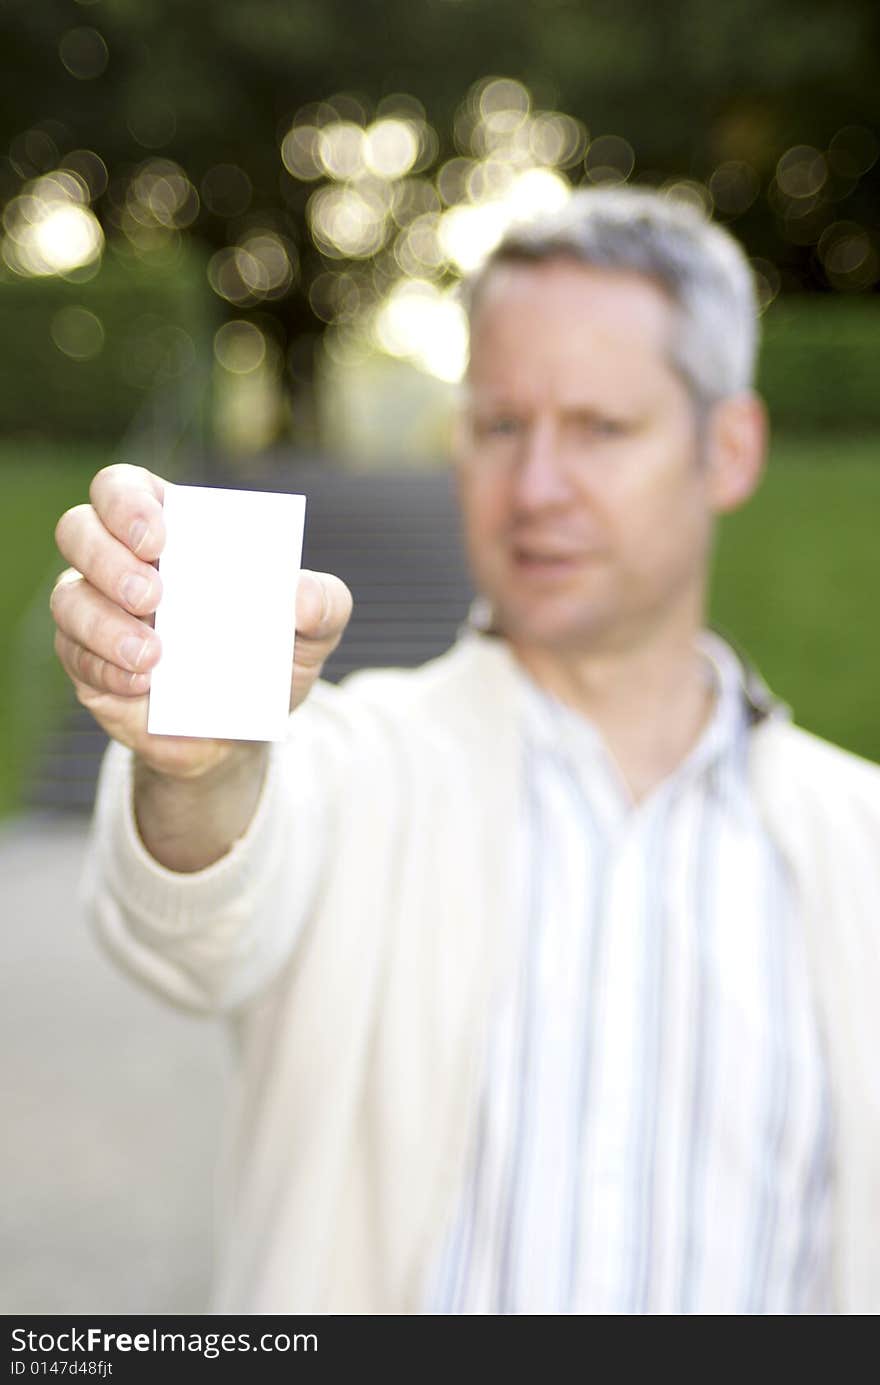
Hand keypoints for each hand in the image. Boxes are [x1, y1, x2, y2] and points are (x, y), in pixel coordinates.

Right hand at [52, 463, 352, 781]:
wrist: (243, 734)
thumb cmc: (268, 658)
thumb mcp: (312, 631)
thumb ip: (325, 604)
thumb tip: (302, 596)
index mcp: (171, 530)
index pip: (122, 487)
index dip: (127, 502)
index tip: (159, 538)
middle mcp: (119, 560)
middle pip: (77, 530)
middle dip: (107, 557)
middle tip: (154, 594)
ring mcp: (96, 611)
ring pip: (68, 598)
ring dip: (105, 623)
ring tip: (154, 654)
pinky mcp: (87, 664)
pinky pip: (77, 659)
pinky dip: (107, 670)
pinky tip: (143, 685)